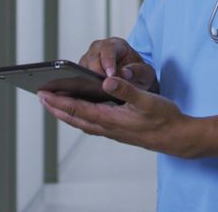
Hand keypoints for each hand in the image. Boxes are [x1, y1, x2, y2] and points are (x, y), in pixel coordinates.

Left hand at [39, 76, 200, 157]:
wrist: (177, 137)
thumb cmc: (164, 118)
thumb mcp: (147, 100)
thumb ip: (126, 89)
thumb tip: (107, 81)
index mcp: (110, 118)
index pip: (78, 108)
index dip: (59, 101)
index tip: (43, 93)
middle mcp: (107, 126)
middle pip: (74, 117)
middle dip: (56, 107)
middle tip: (41, 97)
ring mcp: (112, 130)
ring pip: (82, 121)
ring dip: (66, 112)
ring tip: (54, 103)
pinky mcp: (117, 130)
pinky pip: (91, 123)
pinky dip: (80, 116)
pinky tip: (80, 110)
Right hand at [78, 37, 157, 92]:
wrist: (134, 79)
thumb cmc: (139, 73)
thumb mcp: (146, 72)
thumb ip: (137, 71)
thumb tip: (125, 73)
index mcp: (116, 44)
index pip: (108, 49)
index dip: (108, 62)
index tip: (111, 75)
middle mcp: (99, 49)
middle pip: (92, 58)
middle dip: (96, 73)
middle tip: (102, 87)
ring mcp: (89, 58)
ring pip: (83, 67)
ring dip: (88, 80)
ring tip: (96, 93)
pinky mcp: (82, 70)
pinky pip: (79, 76)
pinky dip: (83, 85)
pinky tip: (89, 96)